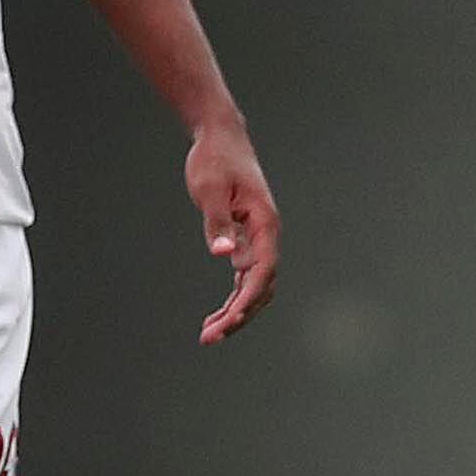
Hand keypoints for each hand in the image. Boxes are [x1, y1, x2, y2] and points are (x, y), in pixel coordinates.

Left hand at [188, 117, 279, 344]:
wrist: (220, 137)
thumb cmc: (215, 159)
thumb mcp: (210, 189)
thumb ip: (218, 223)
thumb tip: (222, 255)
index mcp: (264, 223)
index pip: (262, 270)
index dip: (248, 299)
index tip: (230, 319)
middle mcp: (266, 235)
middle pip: (261, 286)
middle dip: (239, 315)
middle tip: (210, 338)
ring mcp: (257, 239)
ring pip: (253, 287)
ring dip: (236, 312)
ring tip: (209, 334)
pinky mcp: (245, 239)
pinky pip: (243, 278)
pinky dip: (233, 298)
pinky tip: (216, 316)